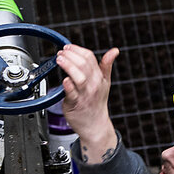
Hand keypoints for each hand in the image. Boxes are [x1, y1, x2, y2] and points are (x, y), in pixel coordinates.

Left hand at [56, 44, 119, 163]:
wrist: (95, 125)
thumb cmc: (97, 103)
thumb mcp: (105, 83)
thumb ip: (107, 65)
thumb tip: (114, 50)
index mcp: (99, 77)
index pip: (89, 57)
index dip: (77, 49)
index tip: (67, 47)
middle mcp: (93, 85)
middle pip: (83, 64)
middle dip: (70, 55)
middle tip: (61, 52)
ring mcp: (84, 94)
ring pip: (79, 76)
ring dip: (68, 66)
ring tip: (59, 60)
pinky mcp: (75, 104)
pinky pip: (71, 93)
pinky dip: (68, 85)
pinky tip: (64, 79)